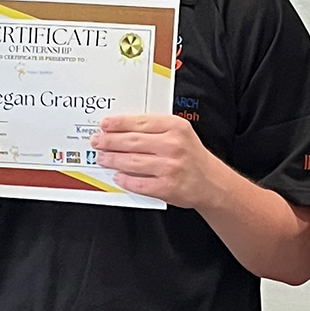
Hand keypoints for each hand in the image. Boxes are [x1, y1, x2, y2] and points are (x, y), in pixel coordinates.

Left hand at [94, 113, 228, 209]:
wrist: (211, 182)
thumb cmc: (191, 156)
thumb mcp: (180, 133)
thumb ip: (155, 128)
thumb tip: (122, 129)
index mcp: (176, 127)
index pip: (140, 122)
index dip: (119, 124)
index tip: (105, 125)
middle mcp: (173, 146)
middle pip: (132, 141)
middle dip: (110, 141)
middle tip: (98, 141)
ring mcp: (170, 167)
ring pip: (132, 162)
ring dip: (113, 159)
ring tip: (103, 157)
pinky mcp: (167, 187)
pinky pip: (139, 183)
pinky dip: (125, 180)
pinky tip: (117, 176)